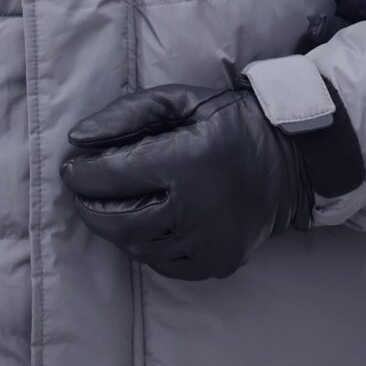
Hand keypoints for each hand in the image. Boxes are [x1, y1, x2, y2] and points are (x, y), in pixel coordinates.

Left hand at [61, 82, 307, 280]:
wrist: (293, 159)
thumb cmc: (231, 122)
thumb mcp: (182, 100)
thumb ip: (126, 114)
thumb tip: (77, 141)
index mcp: (186, 161)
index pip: (110, 176)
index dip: (81, 174)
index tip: (73, 168)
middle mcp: (195, 209)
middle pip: (116, 221)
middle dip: (90, 207)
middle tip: (85, 193)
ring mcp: (207, 242)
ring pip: (137, 246)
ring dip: (119, 227)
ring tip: (119, 205)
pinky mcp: (217, 262)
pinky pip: (164, 264)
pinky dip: (148, 246)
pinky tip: (152, 223)